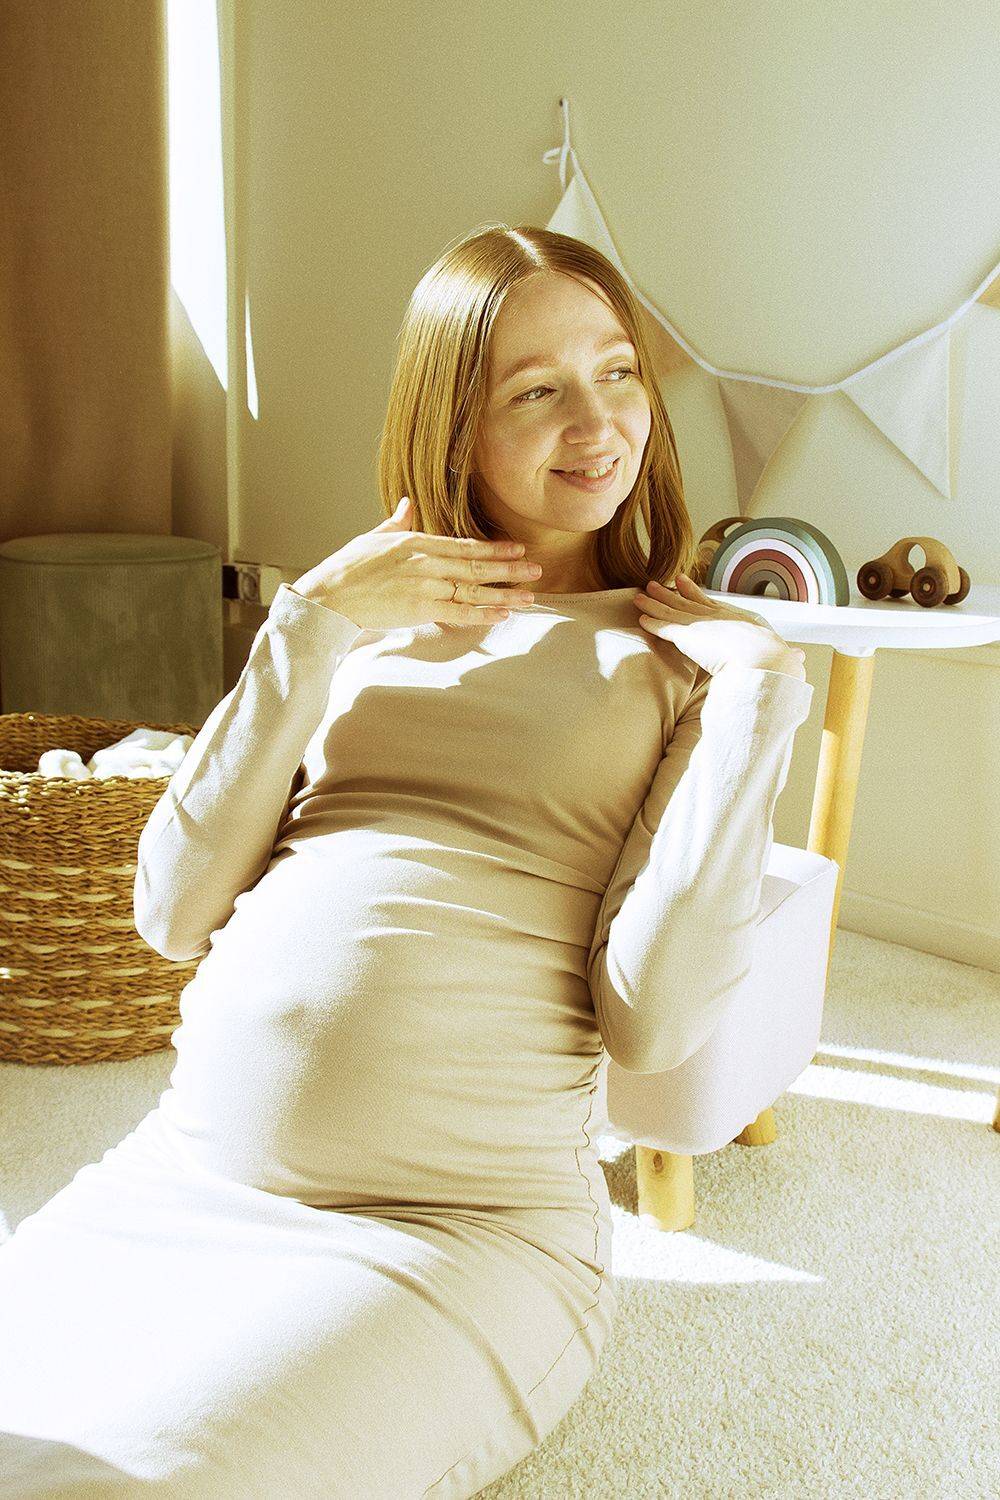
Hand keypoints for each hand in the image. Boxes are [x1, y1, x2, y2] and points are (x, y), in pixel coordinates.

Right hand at [290, 497, 542, 629]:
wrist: (330, 595)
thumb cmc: (347, 568)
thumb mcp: (374, 537)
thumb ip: (398, 522)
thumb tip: (408, 503)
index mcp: (417, 542)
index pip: (465, 545)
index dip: (495, 548)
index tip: (517, 549)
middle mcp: (427, 561)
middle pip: (477, 566)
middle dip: (510, 569)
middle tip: (536, 570)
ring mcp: (426, 585)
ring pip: (474, 589)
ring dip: (504, 593)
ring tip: (529, 596)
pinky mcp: (420, 609)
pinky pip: (459, 612)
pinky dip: (483, 614)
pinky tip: (503, 615)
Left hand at [633, 573, 805, 677]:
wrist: (766, 660)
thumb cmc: (778, 661)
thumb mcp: (783, 657)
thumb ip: (786, 659)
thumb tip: (799, 660)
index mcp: (738, 620)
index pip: (712, 604)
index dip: (696, 594)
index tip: (683, 583)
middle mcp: (718, 618)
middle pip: (688, 602)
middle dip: (671, 593)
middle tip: (657, 584)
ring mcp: (702, 625)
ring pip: (672, 612)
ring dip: (654, 604)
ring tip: (640, 595)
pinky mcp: (688, 637)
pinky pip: (665, 628)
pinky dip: (652, 623)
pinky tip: (640, 618)